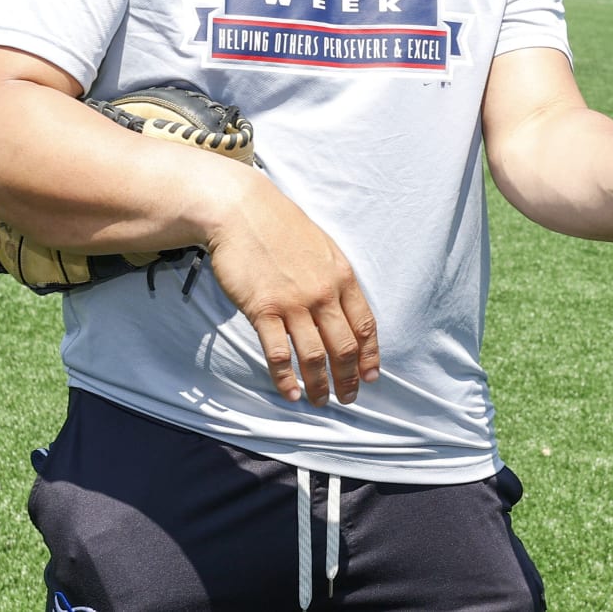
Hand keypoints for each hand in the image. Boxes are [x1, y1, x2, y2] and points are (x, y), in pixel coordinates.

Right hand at [203, 179, 380, 407]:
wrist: (241, 211)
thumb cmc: (280, 226)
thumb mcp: (321, 246)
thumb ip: (334, 277)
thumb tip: (343, 307)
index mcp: (342, 276)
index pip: (365, 325)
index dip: (370, 356)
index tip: (370, 377)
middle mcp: (323, 293)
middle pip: (344, 347)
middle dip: (349, 378)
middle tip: (347, 398)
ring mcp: (293, 302)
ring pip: (314, 356)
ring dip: (320, 385)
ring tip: (319, 402)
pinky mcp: (263, 309)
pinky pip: (279, 353)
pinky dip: (285, 378)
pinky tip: (290, 393)